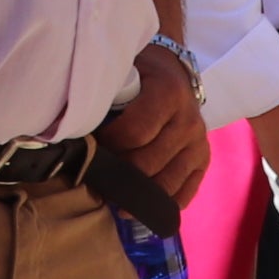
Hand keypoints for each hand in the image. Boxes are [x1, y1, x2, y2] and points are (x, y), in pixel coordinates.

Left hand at [108, 42, 209, 210]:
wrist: (174, 70)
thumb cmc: (142, 72)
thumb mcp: (124, 69)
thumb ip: (105, 92)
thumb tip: (75, 125)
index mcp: (169, 93)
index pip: (135, 132)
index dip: (109, 144)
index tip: (92, 145)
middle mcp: (189, 120)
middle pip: (148, 162)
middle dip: (120, 172)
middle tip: (97, 176)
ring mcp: (199, 143)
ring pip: (166, 182)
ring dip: (138, 195)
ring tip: (114, 200)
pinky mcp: (203, 159)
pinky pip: (186, 192)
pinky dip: (163, 203)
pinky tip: (142, 208)